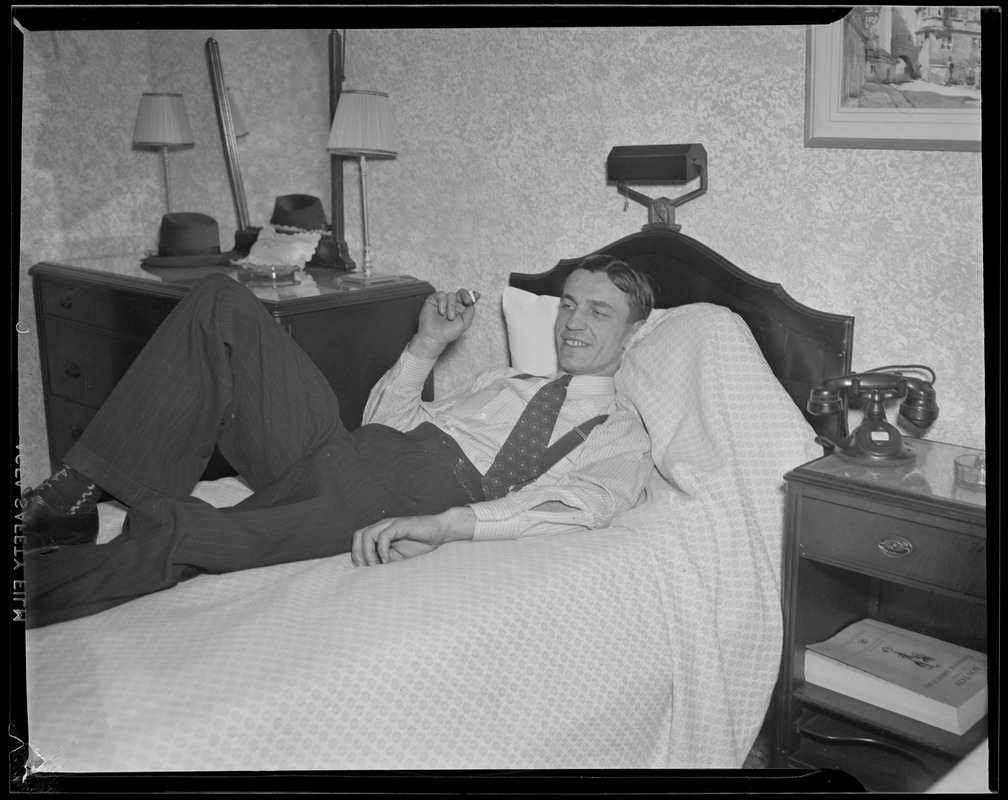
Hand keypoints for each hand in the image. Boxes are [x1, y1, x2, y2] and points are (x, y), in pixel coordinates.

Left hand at [351, 506, 475, 566]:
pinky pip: (384, 535)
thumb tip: (372, 574)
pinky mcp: (400, 525)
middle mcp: (382, 526)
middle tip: (366, 569)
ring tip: (376, 566)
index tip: (362, 571)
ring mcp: (390, 524)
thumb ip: (386, 560)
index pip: (359, 540)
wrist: (440, 531)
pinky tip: (387, 560)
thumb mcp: (399, 556)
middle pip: (358, 535)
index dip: (357, 555)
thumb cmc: (421, 544)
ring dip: (368, 553)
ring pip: (367, 535)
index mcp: (380, 532)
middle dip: (358, 553)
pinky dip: (382, 549)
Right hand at [408, 288, 479, 358]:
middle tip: (468, 301)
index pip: (467, 298)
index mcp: (461, 309)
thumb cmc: (449, 332)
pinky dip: (443, 303)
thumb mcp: (464, 323)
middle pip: (461, 293)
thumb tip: (472, 303)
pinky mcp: (434, 300)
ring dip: (452, 306)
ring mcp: (443, 301)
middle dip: (465, 295)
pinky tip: (442, 312)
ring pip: (451, 295)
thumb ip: (470, 312)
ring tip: (450, 317)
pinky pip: (441, 295)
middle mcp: (453, 304)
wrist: (434, 337)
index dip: (472, 295)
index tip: (477, 296)